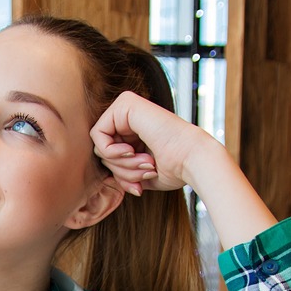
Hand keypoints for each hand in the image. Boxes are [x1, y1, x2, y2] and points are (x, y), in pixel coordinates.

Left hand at [90, 90, 276, 247]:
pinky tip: (132, 152)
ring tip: (146, 164)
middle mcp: (130, 115)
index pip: (109, 157)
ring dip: (120, 165)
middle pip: (103, 152)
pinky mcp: (125, 103)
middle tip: (145, 172)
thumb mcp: (141, 174)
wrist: (192, 159)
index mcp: (135, 129)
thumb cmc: (174, 169)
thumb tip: (106, 178)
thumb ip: (122, 172)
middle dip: (121, 171)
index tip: (139, 186)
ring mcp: (127, 106)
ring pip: (100, 145)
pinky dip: (111, 152)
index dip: (121, 176)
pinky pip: (97, 134)